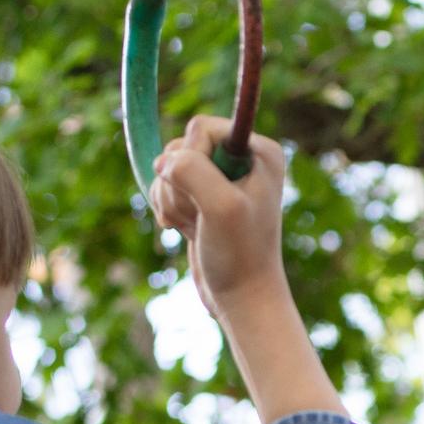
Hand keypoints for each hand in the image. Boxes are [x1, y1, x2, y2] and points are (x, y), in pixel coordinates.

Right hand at [149, 117, 290, 321]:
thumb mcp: (220, 208)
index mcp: (259, 150)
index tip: (207, 193)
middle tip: (201, 216)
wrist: (242, 296)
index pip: (201, 127)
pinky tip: (189, 231)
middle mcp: (242, 158)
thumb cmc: (240, 254)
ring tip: (197, 226)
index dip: (191, 158)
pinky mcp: (202, 196)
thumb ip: (193, 171)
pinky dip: (169, 210)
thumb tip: (164, 160)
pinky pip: (166, 187)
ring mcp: (220, 177)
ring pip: (168, 168)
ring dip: (171, 201)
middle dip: (178, 185)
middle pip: (180, 147)